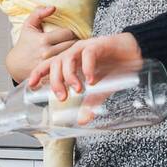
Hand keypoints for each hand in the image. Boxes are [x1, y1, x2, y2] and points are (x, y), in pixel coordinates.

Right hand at [4, 6, 77, 81]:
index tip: (69, 34)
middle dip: (75, 43)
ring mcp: (49, 65)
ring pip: (71, 56)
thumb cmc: (25, 43)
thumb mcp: (28, 25)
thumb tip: (53, 7)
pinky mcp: (51, 74)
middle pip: (72, 45)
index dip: (70, 33)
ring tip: (74, 51)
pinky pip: (67, 67)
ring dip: (74, 53)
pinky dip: (71, 64)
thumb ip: (39, 13)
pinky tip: (70, 62)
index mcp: (43, 40)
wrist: (16, 65)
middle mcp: (47, 53)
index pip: (68, 33)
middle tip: (74, 42)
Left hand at [27, 32, 142, 103]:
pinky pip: (88, 53)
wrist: (135, 54)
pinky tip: (92, 80)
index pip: (49, 65)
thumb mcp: (100, 90)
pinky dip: (87, 67)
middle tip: (62, 97)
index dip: (38, 73)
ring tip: (78, 90)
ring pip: (68, 57)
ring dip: (70, 75)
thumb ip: (90, 103)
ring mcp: (86, 47)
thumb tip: (82, 121)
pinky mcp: (100, 44)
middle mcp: (75, 52)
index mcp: (71, 61)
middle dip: (56, 81)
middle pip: (56, 63)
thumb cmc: (114, 68)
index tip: (32, 85)